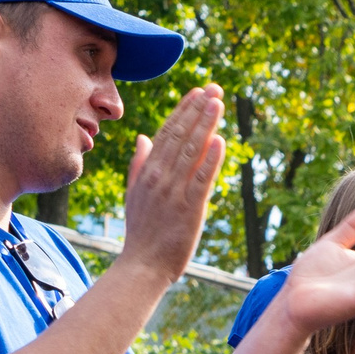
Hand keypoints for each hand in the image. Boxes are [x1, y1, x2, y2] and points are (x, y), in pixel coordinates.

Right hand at [120, 86, 227, 282]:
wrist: (142, 265)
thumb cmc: (142, 231)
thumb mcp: (134, 193)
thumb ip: (140, 164)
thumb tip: (143, 138)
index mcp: (148, 171)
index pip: (167, 133)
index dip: (184, 111)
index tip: (198, 92)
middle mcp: (159, 177)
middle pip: (180, 136)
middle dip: (198, 110)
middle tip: (215, 89)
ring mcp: (173, 192)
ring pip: (191, 152)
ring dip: (205, 126)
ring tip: (218, 103)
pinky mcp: (188, 209)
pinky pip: (200, 180)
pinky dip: (210, 160)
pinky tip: (220, 141)